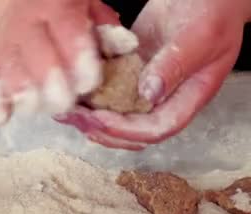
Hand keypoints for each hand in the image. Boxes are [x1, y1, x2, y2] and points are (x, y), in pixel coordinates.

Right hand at [0, 0, 122, 124]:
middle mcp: (28, 25)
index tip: (89, 83)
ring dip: (27, 97)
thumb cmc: (58, 14)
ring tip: (39, 107)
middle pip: (38, 58)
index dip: (79, 59)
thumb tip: (124, 48)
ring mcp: (7, 46)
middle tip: (66, 102)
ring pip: (12, 73)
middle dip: (54, 86)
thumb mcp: (86, 7)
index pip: (68, 32)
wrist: (12, 9)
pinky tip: (0, 118)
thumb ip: (104, 29)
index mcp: (55, 7)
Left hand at [58, 0, 250, 149]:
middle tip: (74, 117)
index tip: (100, 120)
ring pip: (116, 114)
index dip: (126, 130)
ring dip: (91, 117)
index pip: (156, 128)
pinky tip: (73, 90)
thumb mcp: (201, 37)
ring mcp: (146, 86)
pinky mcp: (131, 71)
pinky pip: (108, 91)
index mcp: (188, 97)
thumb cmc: (215, 12)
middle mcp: (165, 98)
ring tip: (67, 111)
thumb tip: (149, 95)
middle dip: (100, 129)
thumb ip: (176, 65)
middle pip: (131, 131)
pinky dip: (90, 95)